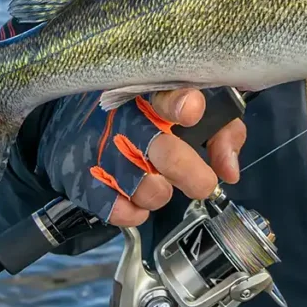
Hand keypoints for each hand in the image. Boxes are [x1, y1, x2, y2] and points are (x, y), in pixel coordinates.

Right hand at [38, 88, 245, 227]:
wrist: (77, 116)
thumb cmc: (150, 114)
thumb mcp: (193, 110)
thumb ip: (220, 133)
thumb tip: (229, 171)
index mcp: (153, 94)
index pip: (168, 94)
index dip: (181, 103)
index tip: (193, 111)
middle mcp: (125, 118)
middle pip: (162, 149)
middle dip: (188, 172)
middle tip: (203, 185)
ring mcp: (101, 148)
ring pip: (141, 184)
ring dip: (159, 193)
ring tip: (161, 184)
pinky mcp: (82, 176)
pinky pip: (113, 207)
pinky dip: (132, 212)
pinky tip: (138, 203)